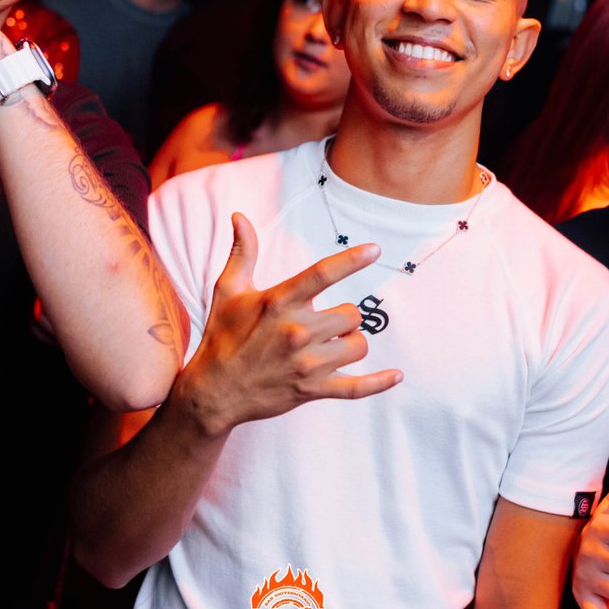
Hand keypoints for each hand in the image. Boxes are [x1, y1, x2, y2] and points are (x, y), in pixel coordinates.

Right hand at [171, 214, 401, 435]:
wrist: (213, 392)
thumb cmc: (221, 337)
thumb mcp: (228, 291)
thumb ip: (243, 252)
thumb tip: (239, 216)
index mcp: (278, 303)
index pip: (322, 274)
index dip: (352, 260)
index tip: (375, 249)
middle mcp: (296, 332)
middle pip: (350, 313)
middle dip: (343, 317)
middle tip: (323, 323)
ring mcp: (306, 364)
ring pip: (357, 345)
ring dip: (350, 343)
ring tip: (331, 345)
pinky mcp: (312, 390)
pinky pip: (356, 388)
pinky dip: (378, 382)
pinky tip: (396, 375)